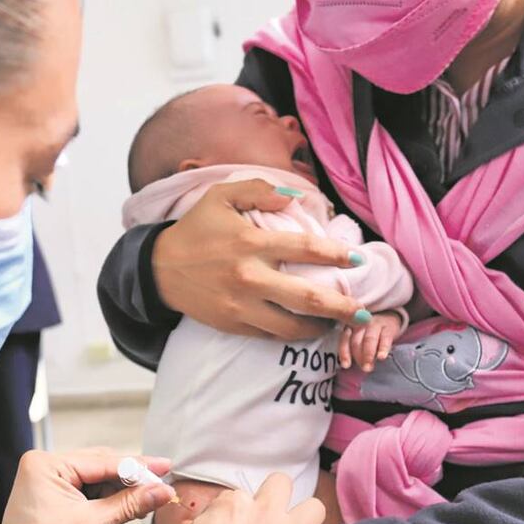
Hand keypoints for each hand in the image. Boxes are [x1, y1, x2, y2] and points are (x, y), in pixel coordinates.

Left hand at [0, 449, 175, 523]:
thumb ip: (130, 504)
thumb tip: (162, 491)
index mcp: (47, 465)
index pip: (103, 461)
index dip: (138, 466)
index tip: (165, 467)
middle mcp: (45, 466)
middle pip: (100, 465)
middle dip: (131, 478)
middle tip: (162, 482)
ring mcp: (48, 481)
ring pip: (96, 478)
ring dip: (121, 489)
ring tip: (151, 495)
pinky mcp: (53, 496)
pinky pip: (87, 491)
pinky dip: (108, 499)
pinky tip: (130, 503)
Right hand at [153, 179, 366, 339]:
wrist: (159, 269)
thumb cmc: (195, 229)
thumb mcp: (221, 196)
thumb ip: (259, 188)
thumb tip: (295, 197)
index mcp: (251, 242)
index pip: (305, 249)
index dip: (336, 255)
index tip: (357, 260)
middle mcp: (249, 277)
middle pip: (307, 298)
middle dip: (342, 308)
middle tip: (364, 313)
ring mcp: (241, 306)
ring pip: (291, 327)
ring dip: (320, 328)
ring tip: (337, 325)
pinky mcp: (233, 324)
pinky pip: (270, 335)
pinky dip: (292, 334)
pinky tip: (306, 329)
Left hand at [338, 311, 400, 371]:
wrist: (390, 318)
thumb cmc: (372, 331)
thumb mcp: (361, 336)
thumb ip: (354, 347)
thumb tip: (348, 366)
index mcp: (350, 325)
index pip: (344, 339)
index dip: (344, 353)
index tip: (346, 366)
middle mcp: (361, 323)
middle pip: (356, 341)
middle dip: (358, 357)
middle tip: (363, 369)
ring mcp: (375, 324)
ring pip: (369, 339)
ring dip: (368, 355)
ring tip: (369, 367)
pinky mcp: (389, 326)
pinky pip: (385, 338)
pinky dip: (383, 349)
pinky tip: (381, 357)